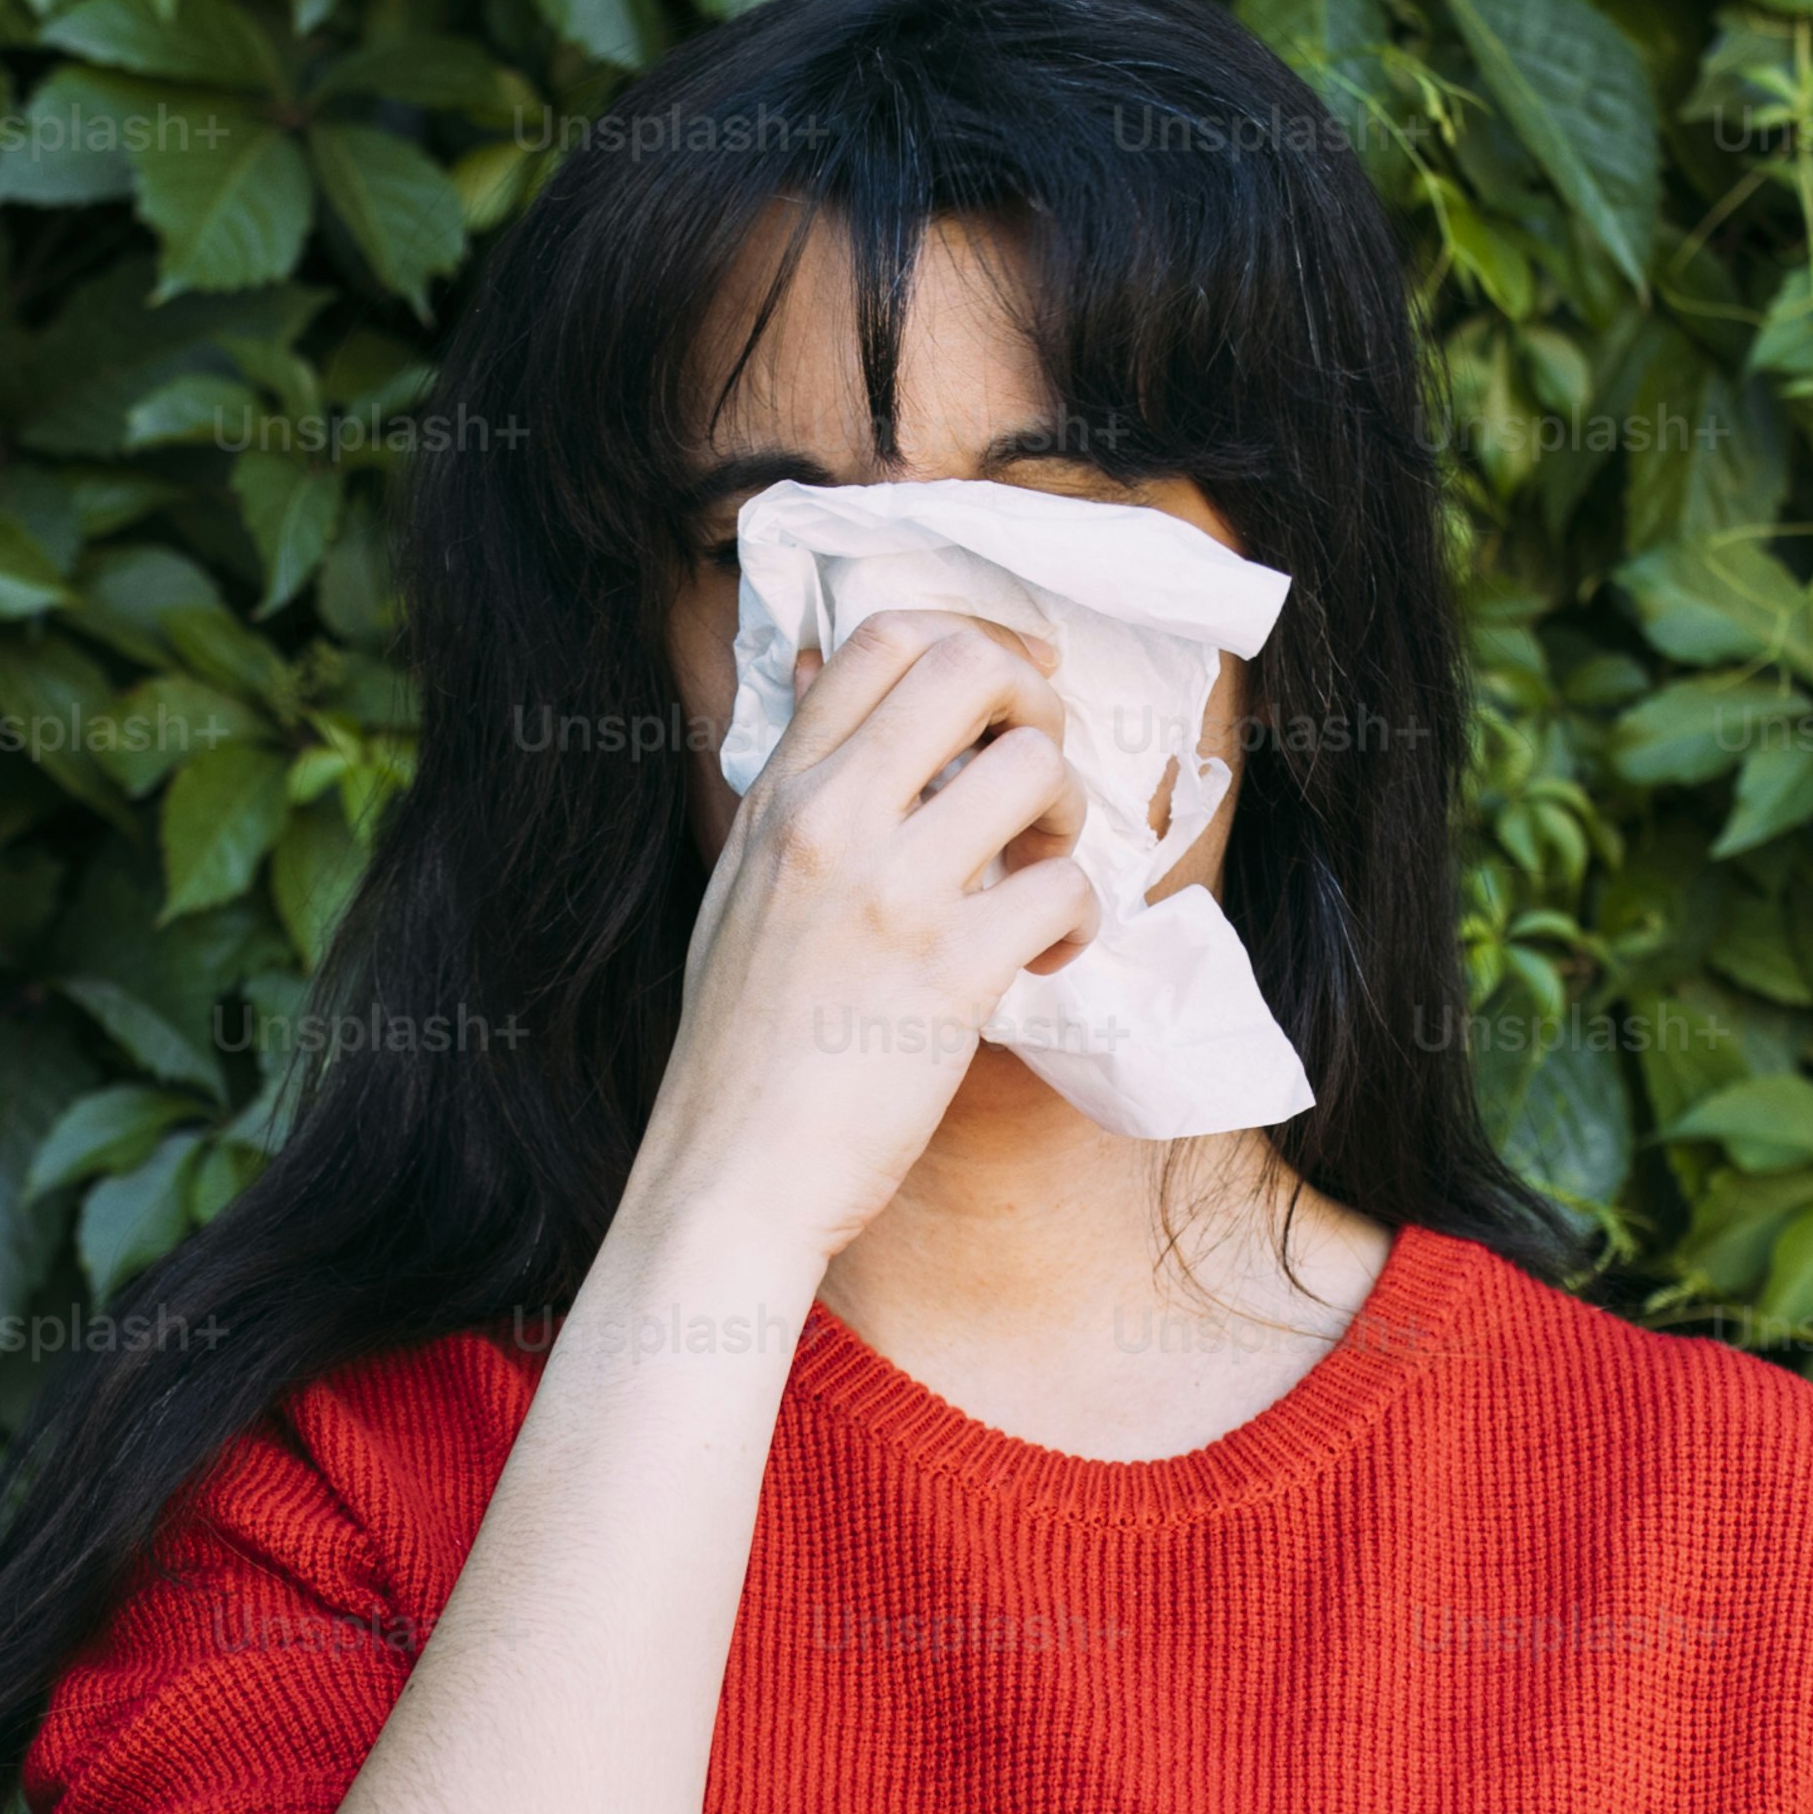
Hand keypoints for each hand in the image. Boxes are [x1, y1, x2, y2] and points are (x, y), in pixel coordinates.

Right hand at [633, 610, 1101, 1265]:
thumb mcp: (741, 886)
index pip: (882, 639)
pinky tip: (1051, 957)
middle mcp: (829, 823)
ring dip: (1068, 813)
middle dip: (1035, 704)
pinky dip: (1081, 919)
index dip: (974, 645)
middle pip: (967, 668)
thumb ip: (793, 789)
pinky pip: (1064, 888)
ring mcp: (889, 894)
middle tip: (1036, 780)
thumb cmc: (742, 1045)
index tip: (1007, 699)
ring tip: (1040, 872)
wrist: (730, 1174)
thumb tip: (815, 669)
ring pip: (1033, 767)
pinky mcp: (949, 974)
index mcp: (780, 796)